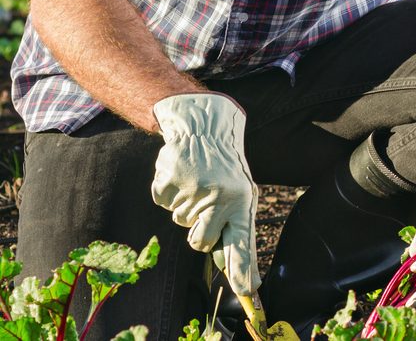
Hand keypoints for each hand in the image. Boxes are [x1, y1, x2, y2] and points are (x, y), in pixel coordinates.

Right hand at [150, 93, 259, 297]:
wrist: (203, 130)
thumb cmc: (224, 169)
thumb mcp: (240, 194)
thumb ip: (236, 229)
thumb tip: (236, 271)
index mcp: (241, 201)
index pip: (243, 242)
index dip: (242, 269)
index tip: (246, 291)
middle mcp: (219, 198)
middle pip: (200, 242)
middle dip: (199, 234)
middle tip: (204, 211)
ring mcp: (192, 190)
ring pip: (180, 222)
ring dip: (186, 208)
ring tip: (197, 184)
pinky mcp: (169, 182)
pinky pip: (163, 204)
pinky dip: (169, 194)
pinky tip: (181, 176)